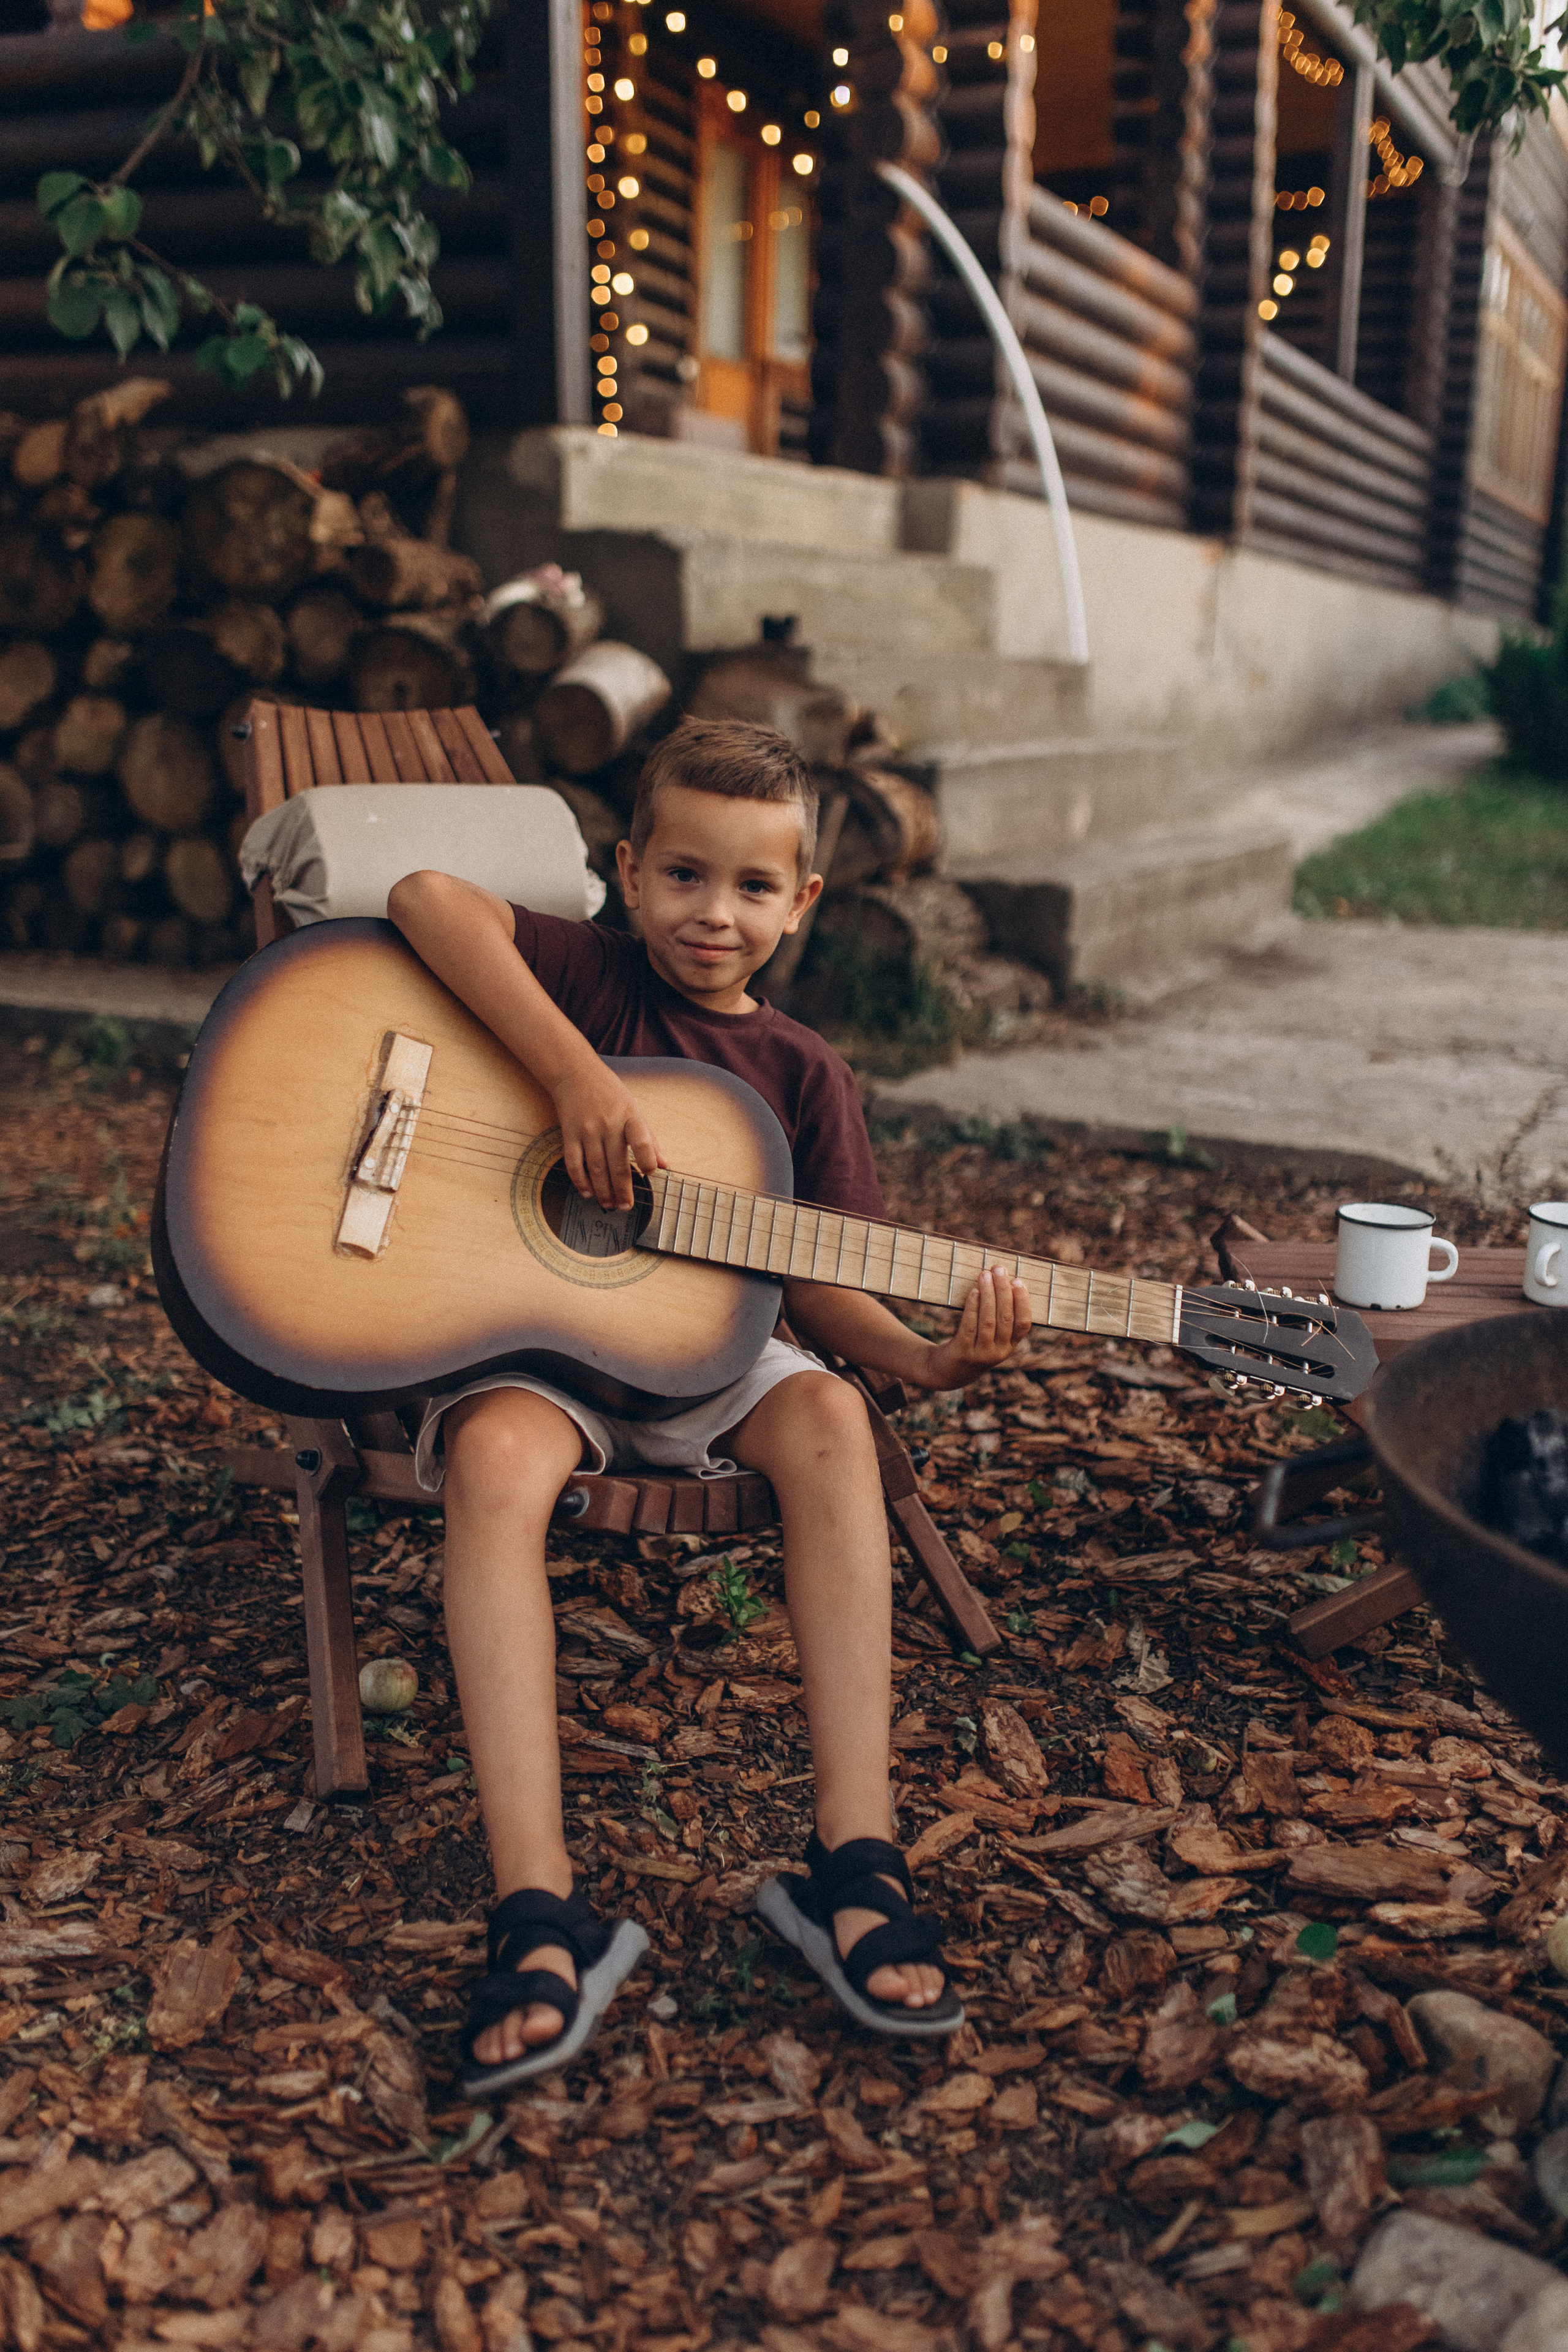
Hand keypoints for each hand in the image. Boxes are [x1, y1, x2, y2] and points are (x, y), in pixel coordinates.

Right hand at [550, 1064, 664, 1210]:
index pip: (642, 1141)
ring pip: (596, 1167)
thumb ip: (649, 1138)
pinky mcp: (569, 1133)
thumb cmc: (609, 1092)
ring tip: (608, 1204)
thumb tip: (663, 1165)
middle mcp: (609, 1124)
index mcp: (630, 1116)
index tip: (649, 1175)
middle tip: (626, 1207)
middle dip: (622, 1189)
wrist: (575, 1073)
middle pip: (617, 1163)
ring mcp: (587, 1130)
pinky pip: (574, 1162)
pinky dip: (580, 1180)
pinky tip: (587, 1192)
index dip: (647, 1160)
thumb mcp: (634, 1109)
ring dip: (602, 1190)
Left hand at [914, 1264, 1030, 1389]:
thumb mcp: (990, 1337)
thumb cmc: (971, 1344)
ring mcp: (981, 1354)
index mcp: (1010, 1346)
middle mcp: (999, 1352)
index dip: (1023, 1302)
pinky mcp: (963, 1352)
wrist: (946, 1372)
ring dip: (988, 1294)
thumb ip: (999, 1316)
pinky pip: (970, 1326)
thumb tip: (1003, 1280)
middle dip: (1003, 1290)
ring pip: (988, 1320)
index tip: (1018, 1281)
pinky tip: (974, 1291)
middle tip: (999, 1269)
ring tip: (985, 1274)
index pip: (1023, 1324)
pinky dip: (973, 1307)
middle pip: (1005, 1318)